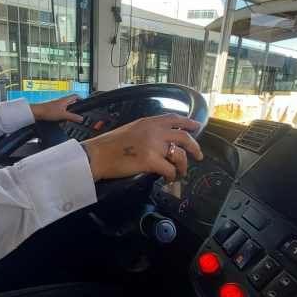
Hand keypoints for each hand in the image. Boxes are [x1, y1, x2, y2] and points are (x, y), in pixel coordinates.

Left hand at [30, 94, 83, 122]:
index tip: (83, 103)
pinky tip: (57, 123)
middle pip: (70, 106)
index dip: (80, 99)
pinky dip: (60, 118)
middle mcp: (62, 102)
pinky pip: (59, 114)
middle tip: (72, 119)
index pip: (75, 96)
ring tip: (63, 123)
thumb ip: (72, 117)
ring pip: (65, 112)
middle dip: (71, 114)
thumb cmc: (49, 111)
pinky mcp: (53, 110)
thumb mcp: (63, 115)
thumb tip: (81, 118)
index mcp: (65, 100)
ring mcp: (57, 106)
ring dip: (65, 118)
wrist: (37, 112)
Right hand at [81, 113, 203, 182]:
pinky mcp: (150, 159)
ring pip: (179, 154)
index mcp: (148, 122)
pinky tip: (168, 178)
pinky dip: (171, 175)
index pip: (174, 118)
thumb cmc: (109, 145)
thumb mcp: (131, 129)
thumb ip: (146, 132)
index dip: (189, 122)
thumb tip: (159, 142)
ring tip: (181, 172)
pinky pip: (169, 169)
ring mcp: (153, 145)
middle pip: (184, 136)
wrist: (98, 154)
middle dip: (195, 148)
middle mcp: (154, 131)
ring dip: (183, 165)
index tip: (197, 126)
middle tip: (199, 156)